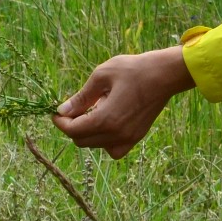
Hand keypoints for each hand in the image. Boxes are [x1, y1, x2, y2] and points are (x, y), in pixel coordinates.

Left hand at [50, 47, 195, 158]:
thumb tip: (62, 110)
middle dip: (72, 127)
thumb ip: (81, 97)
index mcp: (105, 119)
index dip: (60, 122)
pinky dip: (104, 141)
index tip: (56, 112)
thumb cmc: (133, 70)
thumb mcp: (101, 76)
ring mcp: (128, 139)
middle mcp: (116, 135)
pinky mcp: (136, 138)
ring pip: (96, 146)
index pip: (73, 131)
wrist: (165, 75)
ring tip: (93, 112)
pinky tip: (106, 123)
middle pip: (82, 141)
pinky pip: (113, 149)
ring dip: (87, 133)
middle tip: (73, 110)